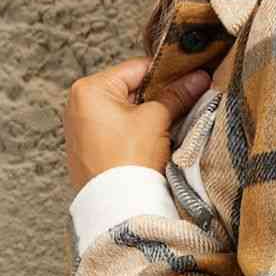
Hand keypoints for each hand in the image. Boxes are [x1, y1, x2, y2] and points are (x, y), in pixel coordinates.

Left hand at [63, 55, 212, 194]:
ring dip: (147, 115)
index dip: (168, 73)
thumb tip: (198, 78)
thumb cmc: (129, 159)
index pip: (137, 69)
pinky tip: (151, 141)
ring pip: (124, 111)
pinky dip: (134, 132)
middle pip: (129, 90)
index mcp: (89, 89)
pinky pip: (115, 130)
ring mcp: (79, 129)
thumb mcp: (156, 119)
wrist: (117, 206)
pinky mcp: (87, 150)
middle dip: (158, 97)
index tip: (191, 77)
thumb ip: (177, 95)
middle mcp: (77, 105)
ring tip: (170, 123)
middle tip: (185, 101)